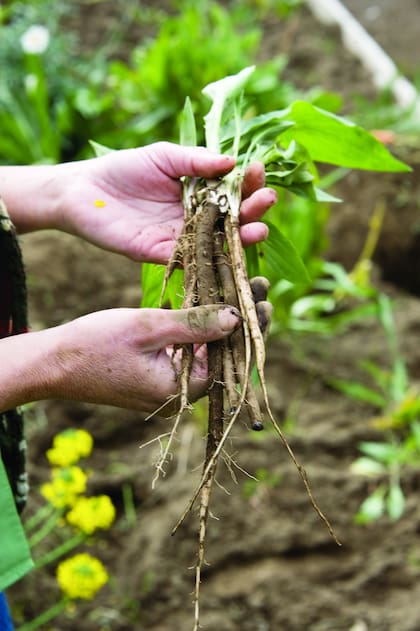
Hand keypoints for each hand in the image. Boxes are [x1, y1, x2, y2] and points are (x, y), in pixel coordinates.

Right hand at [0, 304, 241, 412]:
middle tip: (257, 286)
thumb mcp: (149, 327)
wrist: (54, 363)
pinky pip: (188, 353)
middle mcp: (182, 395)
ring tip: (238, 288)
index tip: (262, 295)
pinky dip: (198, 328)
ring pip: (206, 351)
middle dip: (240, 319)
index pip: (231, 356)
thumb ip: (195, 323)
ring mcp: (169, 388)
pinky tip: (208, 302)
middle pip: (223, 354)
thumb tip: (237, 317)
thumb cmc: (95, 344)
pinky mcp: (158, 377)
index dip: (251, 324)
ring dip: (220, 320)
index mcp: (184, 390)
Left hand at [57, 142, 276, 262]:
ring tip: (259, 229)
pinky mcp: (162, 255)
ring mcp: (181, 238)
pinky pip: (191, 261)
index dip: (247, 182)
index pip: (232, 190)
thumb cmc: (124, 169)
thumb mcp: (164, 156)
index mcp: (198, 192)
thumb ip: (195, 160)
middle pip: (232, 218)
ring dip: (241, 238)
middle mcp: (195, 218)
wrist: (84, 191)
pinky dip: (211, 259)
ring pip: (218, 242)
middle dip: (252, 210)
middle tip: (266, 200)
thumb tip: (232, 161)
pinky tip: (228, 253)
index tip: (258, 170)